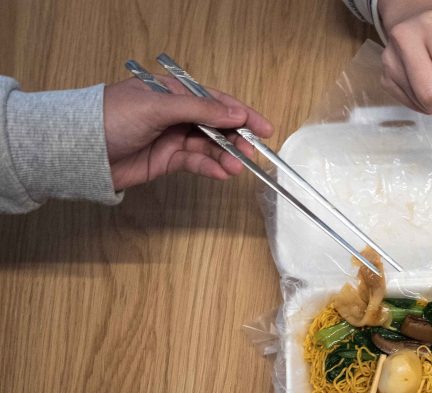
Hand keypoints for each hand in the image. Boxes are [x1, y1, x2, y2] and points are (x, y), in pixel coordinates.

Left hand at [103, 77, 273, 188]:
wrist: (79, 152)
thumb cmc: (111, 118)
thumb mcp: (157, 107)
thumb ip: (199, 109)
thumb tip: (236, 112)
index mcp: (173, 92)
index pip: (215, 100)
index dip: (241, 113)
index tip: (263, 128)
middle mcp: (175, 113)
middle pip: (216, 125)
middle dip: (236, 139)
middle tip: (251, 153)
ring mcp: (171, 137)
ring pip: (208, 146)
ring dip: (225, 156)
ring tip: (236, 167)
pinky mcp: (166, 160)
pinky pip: (196, 163)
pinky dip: (210, 168)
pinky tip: (221, 173)